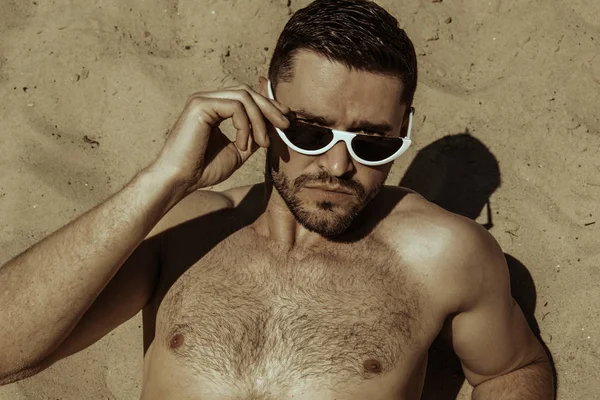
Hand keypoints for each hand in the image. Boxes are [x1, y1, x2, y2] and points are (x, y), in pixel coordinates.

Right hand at [151, 84, 289, 194]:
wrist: (180, 180)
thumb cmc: (204, 169)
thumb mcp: (238, 150)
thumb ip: (253, 134)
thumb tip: (274, 122)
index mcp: (214, 108)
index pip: (246, 97)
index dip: (269, 105)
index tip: (286, 119)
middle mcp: (207, 99)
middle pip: (247, 92)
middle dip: (271, 108)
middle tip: (286, 126)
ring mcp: (202, 100)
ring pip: (244, 97)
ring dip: (260, 120)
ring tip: (263, 143)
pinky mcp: (200, 105)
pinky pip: (235, 107)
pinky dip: (245, 125)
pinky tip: (243, 144)